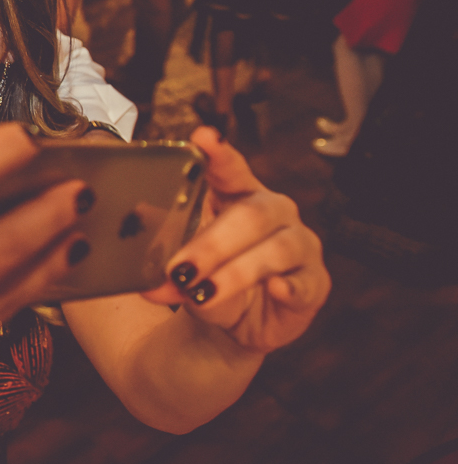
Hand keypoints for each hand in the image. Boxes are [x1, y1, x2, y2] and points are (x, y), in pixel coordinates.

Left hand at [143, 128, 330, 354]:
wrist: (240, 325)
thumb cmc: (212, 280)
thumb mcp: (184, 274)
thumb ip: (168, 273)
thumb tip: (149, 285)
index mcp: (238, 195)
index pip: (230, 169)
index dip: (218, 154)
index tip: (202, 138)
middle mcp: (274, 212)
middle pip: (250, 215)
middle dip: (212, 244)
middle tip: (180, 269)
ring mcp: (300, 245)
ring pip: (276, 249)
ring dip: (236, 273)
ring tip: (204, 293)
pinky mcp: (315, 282)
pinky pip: (305, 282)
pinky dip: (288, 287)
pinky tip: (274, 289)